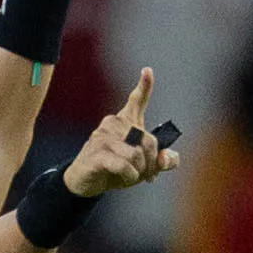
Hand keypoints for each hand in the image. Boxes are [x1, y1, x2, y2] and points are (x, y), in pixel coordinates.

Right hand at [62, 69, 176, 196]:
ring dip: (138, 172)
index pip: (136, 101)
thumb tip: (167, 158)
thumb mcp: (142, 167)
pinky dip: (130, 176)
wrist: (84, 181)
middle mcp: (113, 124)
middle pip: (149, 141)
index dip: (144, 86)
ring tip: (129, 176)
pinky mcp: (96, 153)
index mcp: (125, 122)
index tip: (148, 71)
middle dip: (151, 163)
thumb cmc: (115, 169)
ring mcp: (102, 137)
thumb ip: (161, 160)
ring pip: (136, 155)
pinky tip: (124, 178)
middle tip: (143, 174)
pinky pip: (124, 165)